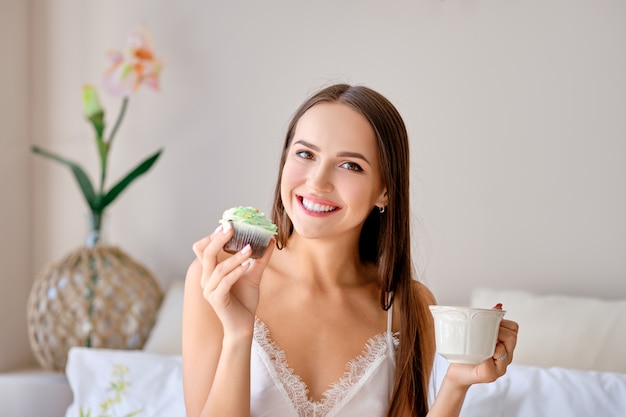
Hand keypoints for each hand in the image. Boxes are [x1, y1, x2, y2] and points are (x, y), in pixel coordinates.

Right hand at [191, 223, 274, 337]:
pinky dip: (236, 272)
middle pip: (206, 253)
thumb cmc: (245, 300)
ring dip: (234, 257)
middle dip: (219, 239)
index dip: (212, 236)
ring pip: (218, 268)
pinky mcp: (217, 300)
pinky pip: (224, 283)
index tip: (228, 224)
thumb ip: (260, 258)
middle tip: (232, 227)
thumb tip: (270, 239)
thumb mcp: (253, 275)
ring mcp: (210, 290)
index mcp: (211, 272)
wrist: (243, 326)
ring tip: (249, 248)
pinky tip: (247, 265)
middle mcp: (206, 279)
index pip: (202, 249)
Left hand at [445, 314, 518, 386]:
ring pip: (503, 351)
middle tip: (483, 334)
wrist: (457, 372)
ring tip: (481, 346)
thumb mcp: (477, 334)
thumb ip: (487, 321)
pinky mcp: (489, 376)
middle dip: (497, 332)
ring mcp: (500, 368)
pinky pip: (490, 366)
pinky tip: (479, 357)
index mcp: (506, 346)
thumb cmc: (467, 352)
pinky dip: (484, 359)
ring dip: (492, 345)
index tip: (489, 325)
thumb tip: (498, 305)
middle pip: (511, 338)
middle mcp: (507, 358)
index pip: (513, 329)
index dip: (502, 323)